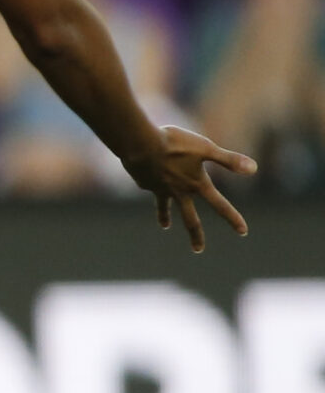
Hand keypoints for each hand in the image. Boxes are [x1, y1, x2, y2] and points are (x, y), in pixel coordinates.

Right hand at [122, 125, 256, 251]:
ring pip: (165, 208)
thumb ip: (229, 160)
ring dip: (165, 217)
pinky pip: (151, 185)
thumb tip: (254, 169)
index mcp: (196, 184)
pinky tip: (148, 173)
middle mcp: (179, 191)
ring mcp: (160, 189)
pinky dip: (153, 183)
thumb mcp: (206, 148)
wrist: (139, 143)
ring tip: (165, 226)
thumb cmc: (174, 144)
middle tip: (198, 250)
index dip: (233, 218)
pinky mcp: (145, 182)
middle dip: (195, 235)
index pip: (219, 205)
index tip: (243, 232)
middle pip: (189, 219)